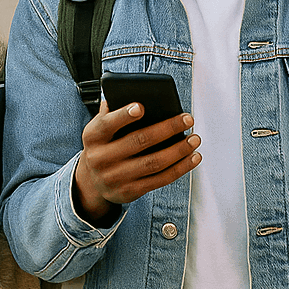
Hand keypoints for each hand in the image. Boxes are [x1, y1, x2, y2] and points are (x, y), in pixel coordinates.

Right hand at [73, 101, 200, 222]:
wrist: (93, 182)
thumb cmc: (104, 146)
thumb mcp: (100, 129)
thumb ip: (114, 113)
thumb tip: (139, 97)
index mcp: (93, 137)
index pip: (107, 124)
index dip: (124, 116)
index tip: (141, 107)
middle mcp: (101, 158)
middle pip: (138, 141)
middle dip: (167, 129)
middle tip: (187, 119)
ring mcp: (115, 177)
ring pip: (153, 162)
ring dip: (178, 150)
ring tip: (194, 139)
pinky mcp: (130, 191)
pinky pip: (160, 180)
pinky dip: (180, 168)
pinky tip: (192, 157)